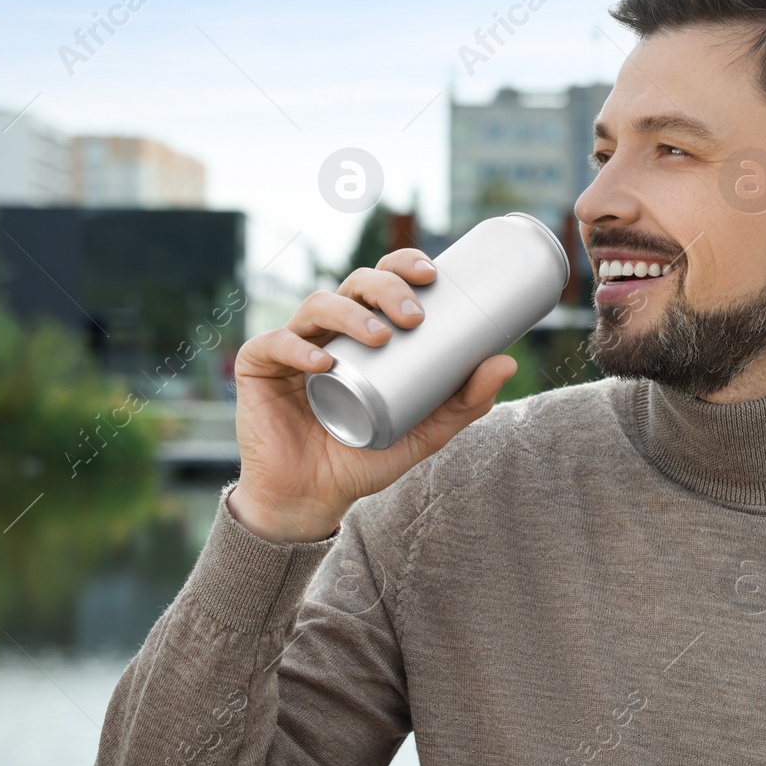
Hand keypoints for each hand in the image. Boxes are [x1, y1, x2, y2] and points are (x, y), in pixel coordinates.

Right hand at [227, 248, 517, 542]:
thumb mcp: (425, 430)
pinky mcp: (258, 369)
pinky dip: (297, 347)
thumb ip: (464, 402)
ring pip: (317, 307)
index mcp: (363, 332)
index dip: (403, 266)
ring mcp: (292, 346)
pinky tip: (323, 360)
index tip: (432, 276)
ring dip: (350, 313)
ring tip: (379, 335)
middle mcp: (328, 331)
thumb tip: (506, 362)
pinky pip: (274, 346)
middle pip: (354, 285)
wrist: (312, 499)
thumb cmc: (365, 457)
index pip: (382, 283)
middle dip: (385, 288)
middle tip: (413, 315)